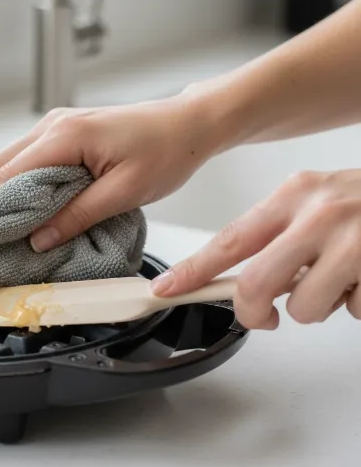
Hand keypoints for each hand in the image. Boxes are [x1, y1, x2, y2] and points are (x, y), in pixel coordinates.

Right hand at [0, 97, 221, 251]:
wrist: (188, 124)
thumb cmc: (166, 151)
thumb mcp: (124, 191)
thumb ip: (78, 214)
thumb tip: (39, 238)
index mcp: (66, 135)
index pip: (8, 174)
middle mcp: (54, 125)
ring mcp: (58, 126)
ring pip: (9, 160)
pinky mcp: (66, 133)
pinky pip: (28, 159)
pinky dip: (12, 183)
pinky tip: (8, 204)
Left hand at [152, 169, 360, 328]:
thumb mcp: (316, 202)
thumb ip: (280, 234)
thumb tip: (246, 280)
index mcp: (294, 195)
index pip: (230, 238)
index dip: (195, 268)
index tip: (168, 288)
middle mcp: (321, 214)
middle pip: (259, 283)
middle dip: (254, 312)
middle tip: (263, 315)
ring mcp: (355, 242)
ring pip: (307, 308)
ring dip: (318, 306)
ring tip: (338, 280)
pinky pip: (354, 312)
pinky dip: (356, 304)